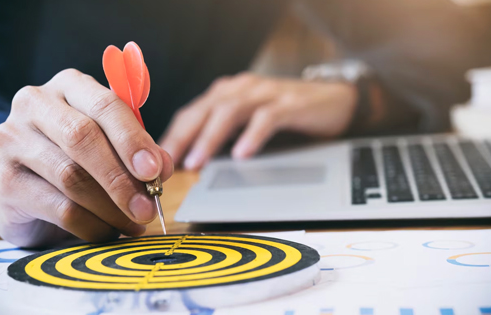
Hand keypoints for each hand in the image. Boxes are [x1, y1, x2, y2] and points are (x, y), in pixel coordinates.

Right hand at [0, 69, 172, 246]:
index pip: (104, 104)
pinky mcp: (5, 183)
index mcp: (69, 86)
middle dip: (121, 178)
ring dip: (111, 207)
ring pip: (71, 177)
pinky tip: (109, 231)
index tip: (153, 170)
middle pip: (82, 138)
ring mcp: (13, 142)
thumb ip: (140, 151)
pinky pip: (59, 208)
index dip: (132, 139)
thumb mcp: (112, 145)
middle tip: (147, 207)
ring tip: (134, 223)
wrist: (26, 186)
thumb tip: (163, 168)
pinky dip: (92, 225)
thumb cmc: (79, 157)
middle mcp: (35, 105)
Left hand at [160, 73, 356, 169]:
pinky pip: (267, 117)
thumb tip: (192, 161)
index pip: (192, 112)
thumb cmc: (286, 113)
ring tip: (197, 162)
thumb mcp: (248, 121)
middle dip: (183, 136)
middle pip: (204, 109)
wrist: (333, 100)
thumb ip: (223, 134)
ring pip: (230, 111)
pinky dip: (252, 135)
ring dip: (210, 137)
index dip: (173, 135)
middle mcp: (243, 88)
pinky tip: (241, 154)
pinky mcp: (290, 103)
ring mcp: (266, 94)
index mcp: (228, 93)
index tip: (156, 160)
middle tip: (167, 162)